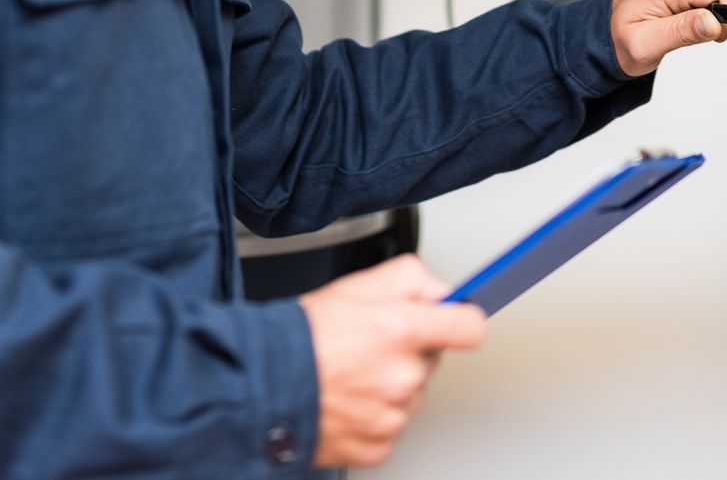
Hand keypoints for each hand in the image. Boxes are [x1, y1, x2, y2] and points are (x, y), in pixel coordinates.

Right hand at [299, 254, 486, 468]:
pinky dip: (372, 416)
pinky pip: (390, 426)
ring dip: (390, 385)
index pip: (469, 327)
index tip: (456, 321)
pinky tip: (346, 400)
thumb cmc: (297, 339)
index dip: (462, 320)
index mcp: (401, 331)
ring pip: (410, 394)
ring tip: (350, 373)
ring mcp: (392, 416)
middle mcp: (402, 377)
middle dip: (410, 350)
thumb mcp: (353, 286)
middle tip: (369, 344)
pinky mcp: (378, 447)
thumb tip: (440, 291)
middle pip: (432, 360)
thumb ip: (408, 278)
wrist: (257, 388)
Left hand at [610, 0, 726, 76]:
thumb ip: (682, 32)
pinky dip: (718, 10)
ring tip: (698, 29)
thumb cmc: (622, 38)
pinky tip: (698, 21)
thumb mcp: (646, 45)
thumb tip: (713, 23)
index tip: (714, 34)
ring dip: (723, 14)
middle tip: (705, 35)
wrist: (608, 30)